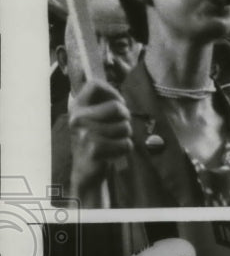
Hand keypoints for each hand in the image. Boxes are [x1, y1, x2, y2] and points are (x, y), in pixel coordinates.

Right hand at [68, 80, 131, 200]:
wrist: (85, 170)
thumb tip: (120, 91)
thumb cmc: (95, 141)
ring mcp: (84, 133)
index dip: (113, 92)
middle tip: (119, 127)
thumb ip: (103, 104)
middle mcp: (78, 118)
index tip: (117, 104)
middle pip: (117, 107)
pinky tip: (114, 151)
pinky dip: (125, 148)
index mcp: (77, 107)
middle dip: (125, 118)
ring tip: (114, 141)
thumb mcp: (93, 118)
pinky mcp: (94, 149)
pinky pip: (126, 144)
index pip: (95, 85)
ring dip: (126, 136)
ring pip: (125, 127)